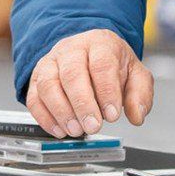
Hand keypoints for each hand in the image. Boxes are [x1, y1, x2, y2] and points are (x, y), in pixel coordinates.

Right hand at [25, 30, 153, 136]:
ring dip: (61, 111)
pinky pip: (34, 97)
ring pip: (48, 84)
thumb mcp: (135, 74)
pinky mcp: (37, 78)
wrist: (88, 53)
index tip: (112, 114)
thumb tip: (136, 115)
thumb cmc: (111, 64)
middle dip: (82, 104)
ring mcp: (51, 62)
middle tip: (93, 126)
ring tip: (76, 131)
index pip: (102, 64)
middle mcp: (72, 49)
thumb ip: (140, 94)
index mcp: (99, 44)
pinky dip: (45, 117)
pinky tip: (59, 130)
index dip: (106, 91)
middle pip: (72, 73)